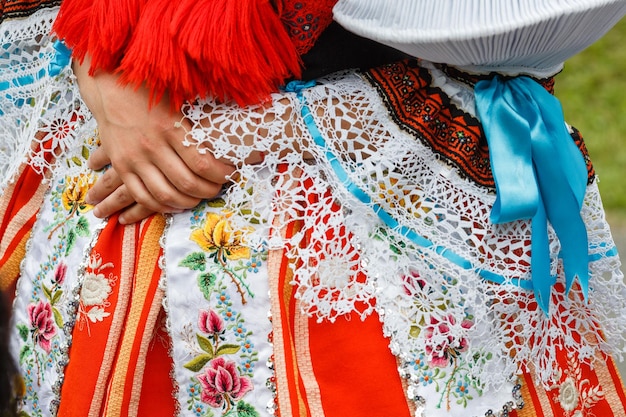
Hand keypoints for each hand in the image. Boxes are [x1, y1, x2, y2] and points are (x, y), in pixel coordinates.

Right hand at [74, 57, 235, 222]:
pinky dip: (160, 205)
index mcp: (170, 126)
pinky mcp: (121, 166)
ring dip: (186, 202)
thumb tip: (246, 111)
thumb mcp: (180, 95)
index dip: (221, 175)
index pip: (202, 163)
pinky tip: (173, 203)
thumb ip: (205, 110)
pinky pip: (141, 195)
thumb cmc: (152, 89)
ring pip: (164, 194)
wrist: (110, 86)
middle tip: (217, 189)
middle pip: (186, 183)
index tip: (231, 173)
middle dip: (207, 191)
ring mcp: (133, 158)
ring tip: (197, 198)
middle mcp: (151, 145)